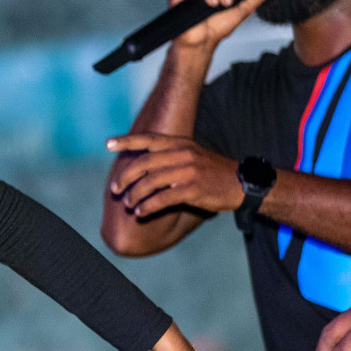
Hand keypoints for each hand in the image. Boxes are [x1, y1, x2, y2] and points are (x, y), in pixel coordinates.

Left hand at [105, 133, 242, 216]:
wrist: (243, 183)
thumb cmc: (211, 172)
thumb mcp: (191, 155)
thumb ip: (168, 156)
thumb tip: (139, 166)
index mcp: (180, 143)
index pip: (148, 139)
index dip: (126, 141)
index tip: (107, 144)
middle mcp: (182, 153)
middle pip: (144, 163)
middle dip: (125, 177)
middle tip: (115, 190)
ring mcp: (188, 170)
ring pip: (151, 182)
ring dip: (135, 194)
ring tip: (128, 204)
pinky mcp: (194, 188)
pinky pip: (163, 198)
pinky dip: (148, 206)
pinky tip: (141, 212)